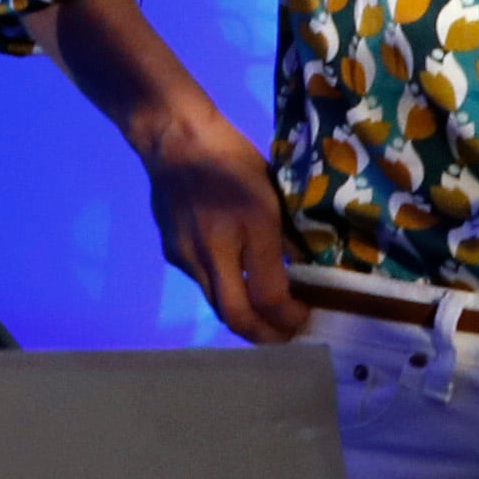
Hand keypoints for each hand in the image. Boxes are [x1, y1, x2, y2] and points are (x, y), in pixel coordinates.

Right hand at [41, 0, 310, 343]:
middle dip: (265, 336)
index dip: (291, 318)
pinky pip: (203, 282)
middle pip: (237, 315)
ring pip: (217, 303)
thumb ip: (287, 235)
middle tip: (285, 338)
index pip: (271, 296)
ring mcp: (189, 254)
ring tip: (265, 316)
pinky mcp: (173, 252)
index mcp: (250, 227)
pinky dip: (223, 289)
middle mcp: (215, 249)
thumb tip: (304, 273)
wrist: (175, 140)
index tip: (305, 319)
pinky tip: (235, 279)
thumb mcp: (273, 192)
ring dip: (243, 316)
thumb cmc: (233, 159)